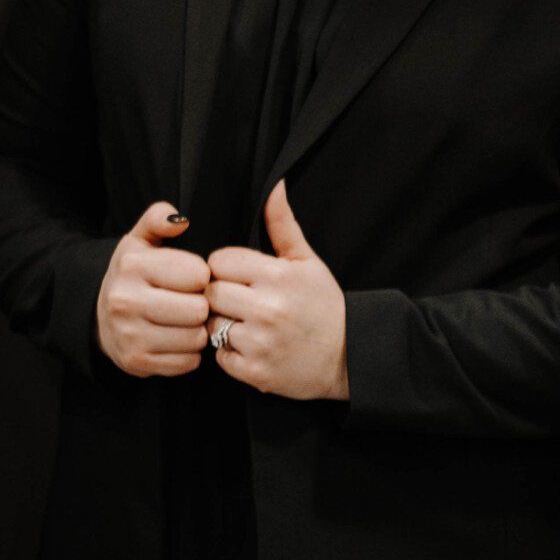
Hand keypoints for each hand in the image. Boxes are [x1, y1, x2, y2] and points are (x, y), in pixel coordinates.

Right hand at [93, 199, 210, 376]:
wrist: (100, 317)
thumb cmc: (133, 275)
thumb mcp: (140, 240)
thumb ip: (158, 219)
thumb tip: (180, 219)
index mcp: (132, 266)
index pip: (197, 274)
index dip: (202, 276)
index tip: (191, 279)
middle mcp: (125, 301)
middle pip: (198, 309)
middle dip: (201, 306)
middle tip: (191, 303)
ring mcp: (129, 335)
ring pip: (196, 338)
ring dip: (197, 331)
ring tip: (184, 321)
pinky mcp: (137, 362)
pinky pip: (188, 362)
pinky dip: (189, 353)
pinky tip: (176, 340)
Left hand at [205, 178, 350, 401]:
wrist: (349, 358)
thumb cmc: (325, 306)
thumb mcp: (307, 262)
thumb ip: (283, 225)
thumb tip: (273, 187)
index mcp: (278, 276)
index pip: (220, 261)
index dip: (226, 267)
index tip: (239, 276)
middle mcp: (267, 309)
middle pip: (211, 292)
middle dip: (221, 295)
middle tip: (239, 301)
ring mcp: (261, 343)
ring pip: (211, 325)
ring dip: (222, 324)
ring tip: (244, 324)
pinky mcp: (256, 373)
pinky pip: (219, 356)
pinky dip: (229, 353)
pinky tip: (249, 346)